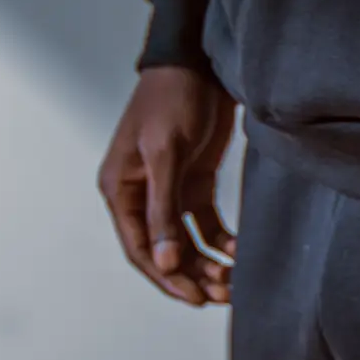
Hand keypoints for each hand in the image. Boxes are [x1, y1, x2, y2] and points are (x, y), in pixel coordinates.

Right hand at [98, 67, 237, 306]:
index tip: (193, 297)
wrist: (198, 61)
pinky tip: (239, 252)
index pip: (140, 247)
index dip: (165, 276)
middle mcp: (140, 194)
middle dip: (190, 275)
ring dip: (206, 263)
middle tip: (220, 297)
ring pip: (186, 241)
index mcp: (120, 189)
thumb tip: (165, 261)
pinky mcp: (194, 180)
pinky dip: (220, 240)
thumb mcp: (165, 153)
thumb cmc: (172, 99)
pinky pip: (205, 222)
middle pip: (164, 250)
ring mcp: (169, 189)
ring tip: (232, 283)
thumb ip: (163, 209)